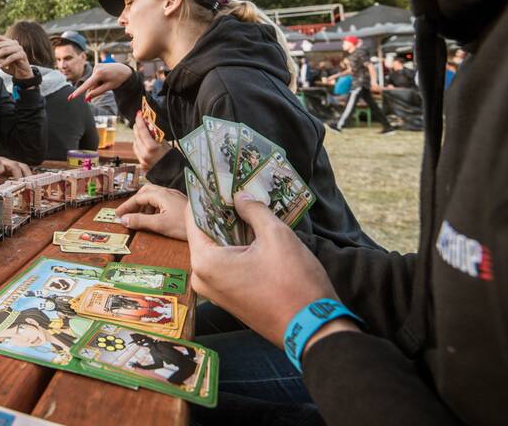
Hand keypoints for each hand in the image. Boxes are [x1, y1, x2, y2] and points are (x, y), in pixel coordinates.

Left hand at [0, 34, 32, 79]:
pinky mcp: (22, 55)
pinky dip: (3, 62)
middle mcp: (14, 43)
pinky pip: (11, 57)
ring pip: (5, 50)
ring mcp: (19, 48)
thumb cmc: (9, 65)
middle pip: (0, 44)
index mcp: (8, 41)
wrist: (21, 73)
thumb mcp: (0, 59)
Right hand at [68, 62, 131, 101]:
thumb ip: (97, 92)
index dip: (79, 92)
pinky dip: (99, 80)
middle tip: (108, 84)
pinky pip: (94, 78)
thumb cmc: (118, 79)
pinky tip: (106, 77)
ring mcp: (96, 66)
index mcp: (100, 74)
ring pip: (93, 81)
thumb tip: (87, 97)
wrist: (124, 69)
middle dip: (96, 88)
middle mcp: (96, 68)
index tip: (71, 97)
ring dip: (98, 84)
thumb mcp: (109, 87)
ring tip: (108, 80)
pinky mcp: (96, 66)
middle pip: (91, 84)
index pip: (87, 85)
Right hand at [115, 183, 188, 239]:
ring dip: (144, 204)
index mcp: (161, 194)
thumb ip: (140, 221)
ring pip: (154, 195)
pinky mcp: (179, 202)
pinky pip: (161, 200)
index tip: (117, 214)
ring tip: (138, 217)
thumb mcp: (159, 225)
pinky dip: (153, 206)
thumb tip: (123, 220)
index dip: (126, 206)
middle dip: (135, 201)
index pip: (138, 197)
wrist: (206, 226)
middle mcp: (167, 192)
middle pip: (146, 192)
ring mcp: (174, 196)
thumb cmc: (183, 226)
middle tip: (126, 213)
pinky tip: (154, 217)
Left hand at [133, 113, 170, 170]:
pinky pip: (137, 152)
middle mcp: (144, 154)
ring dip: (137, 136)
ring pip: (135, 144)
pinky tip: (142, 142)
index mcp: (151, 148)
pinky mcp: (142, 165)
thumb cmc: (174, 160)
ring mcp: (142, 160)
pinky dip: (138, 145)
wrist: (175, 175)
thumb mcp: (166, 144)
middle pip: (136, 137)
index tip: (139, 114)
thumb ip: (157, 136)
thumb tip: (151, 128)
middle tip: (140, 120)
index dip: (140, 121)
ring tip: (141, 130)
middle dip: (137, 127)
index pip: (142, 131)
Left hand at [185, 192, 356, 355]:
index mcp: (205, 261)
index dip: (207, 196)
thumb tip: (241, 196)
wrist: (313, 329)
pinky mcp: (229, 299)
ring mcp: (214, 292)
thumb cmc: (294, 282)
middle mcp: (202, 278)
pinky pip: (225, 265)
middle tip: (236, 189)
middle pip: (205, 233)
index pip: (194, 217)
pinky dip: (236, 248)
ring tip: (248, 207)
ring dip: (231, 230)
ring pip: (217, 249)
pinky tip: (253, 233)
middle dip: (220, 212)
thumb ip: (254, 211)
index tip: (217, 178)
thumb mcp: (277, 236)